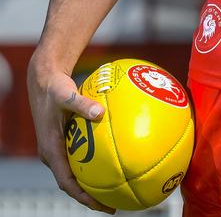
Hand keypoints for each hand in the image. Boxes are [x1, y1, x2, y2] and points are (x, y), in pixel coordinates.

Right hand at [27, 54, 114, 213]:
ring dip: (91, 184)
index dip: (83, 196)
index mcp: (51, 150)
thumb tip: (100, 112)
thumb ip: (82, 104)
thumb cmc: (54, 87)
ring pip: (74, 173)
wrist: (44, 79)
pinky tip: (111, 161)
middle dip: (90, 197)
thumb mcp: (66, 95)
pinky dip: (92, 165)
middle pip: (72, 184)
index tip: (101, 205)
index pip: (67, 182)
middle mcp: (53, 154)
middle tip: (113, 205)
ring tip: (114, 190)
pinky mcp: (63, 141)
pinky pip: (78, 159)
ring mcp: (57, 149)